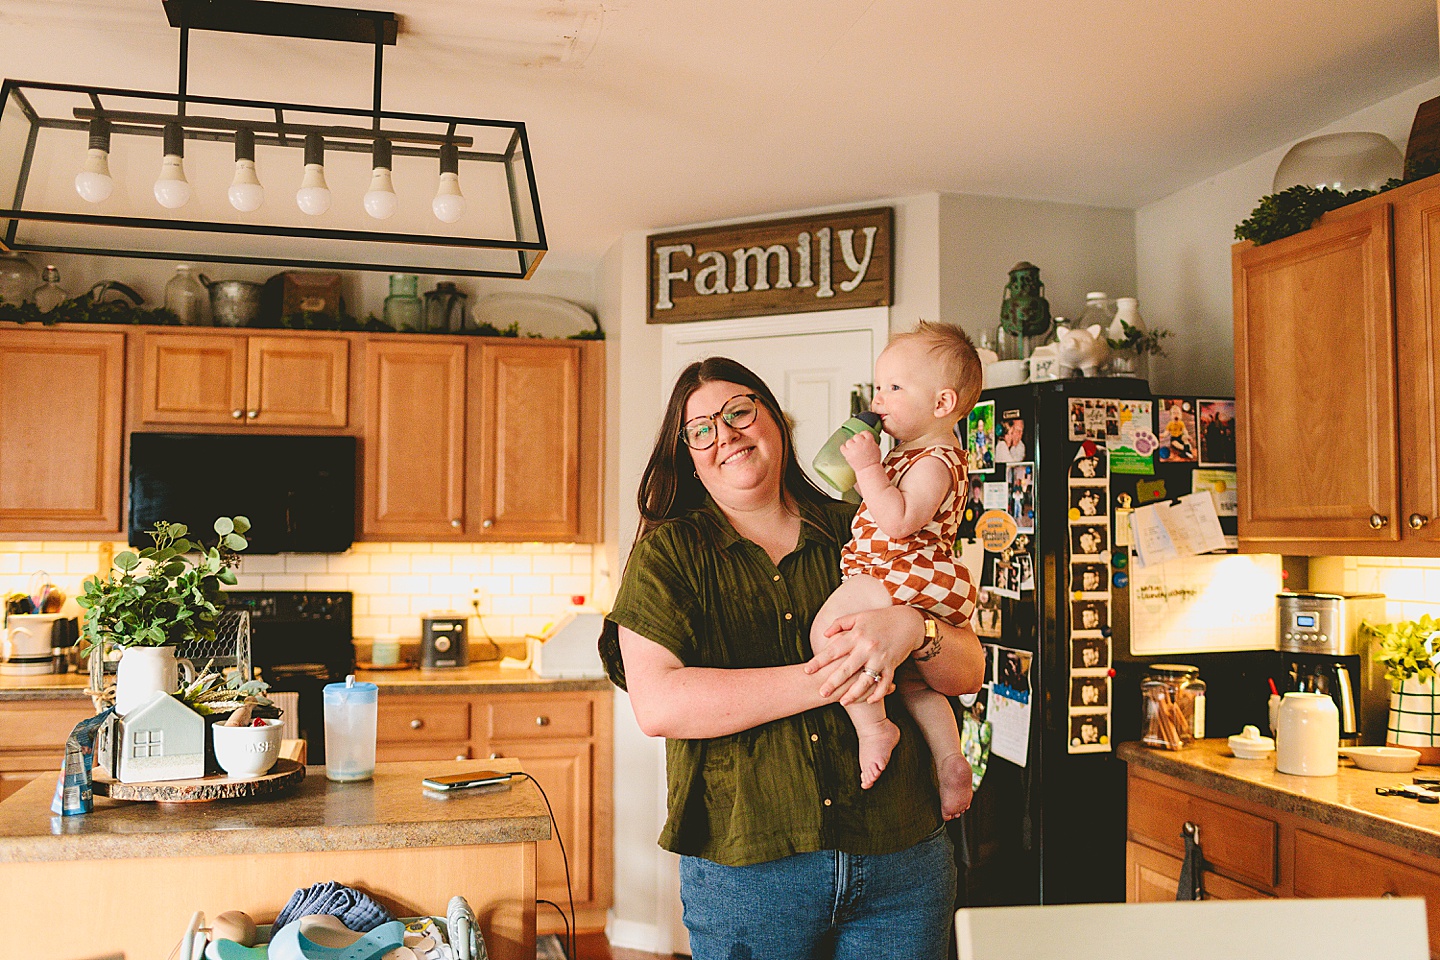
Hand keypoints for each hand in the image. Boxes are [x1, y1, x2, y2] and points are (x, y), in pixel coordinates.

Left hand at [805, 605, 924, 704]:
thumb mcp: (859, 616)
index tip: (807, 670)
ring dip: (854, 693)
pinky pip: (884, 683)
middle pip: (847, 668)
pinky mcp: (892, 665)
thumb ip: (840, 624)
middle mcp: (867, 647)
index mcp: (857, 635)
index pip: (834, 650)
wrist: (908, 621)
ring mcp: (880, 658)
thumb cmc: (881, 618)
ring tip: (843, 702)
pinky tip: (869, 700)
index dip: (819, 660)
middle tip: (822, 693)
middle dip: (833, 682)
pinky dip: (877, 693)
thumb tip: (824, 635)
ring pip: (865, 680)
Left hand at [840, 431, 881, 471]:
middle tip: (858, 447)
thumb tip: (866, 438)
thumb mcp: (876, 448)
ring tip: (853, 451)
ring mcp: (853, 448)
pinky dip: (844, 449)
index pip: (865, 432)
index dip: (863, 435)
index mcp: (869, 441)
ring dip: (850, 445)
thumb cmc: (873, 462)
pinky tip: (847, 451)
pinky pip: (842, 447)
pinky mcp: (847, 453)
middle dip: (857, 441)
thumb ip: (871, 442)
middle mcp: (861, 443)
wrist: (868, 469)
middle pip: (856, 436)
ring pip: (849, 441)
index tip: (862, 438)